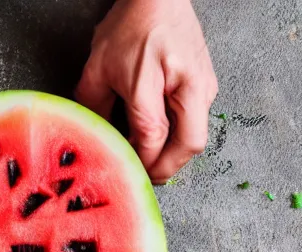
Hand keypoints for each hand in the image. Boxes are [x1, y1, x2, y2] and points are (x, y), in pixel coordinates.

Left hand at [76, 0, 217, 183]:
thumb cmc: (132, 25)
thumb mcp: (99, 68)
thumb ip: (94, 108)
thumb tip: (99, 139)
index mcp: (156, 79)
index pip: (154, 137)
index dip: (141, 161)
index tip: (127, 169)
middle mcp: (189, 86)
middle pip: (189, 145)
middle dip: (166, 168)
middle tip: (145, 176)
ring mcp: (203, 87)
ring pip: (195, 139)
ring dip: (173, 156)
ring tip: (150, 159)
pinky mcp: (207, 88)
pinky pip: (195, 125)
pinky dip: (178, 140)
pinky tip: (160, 140)